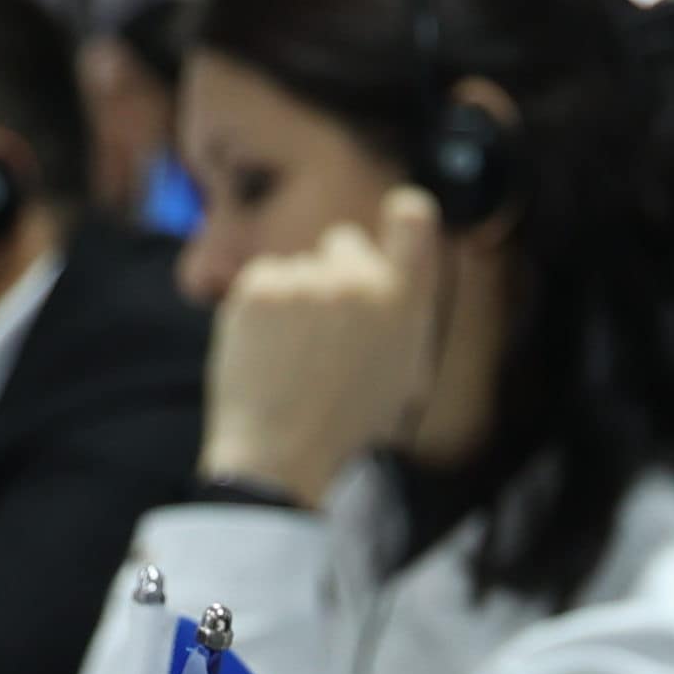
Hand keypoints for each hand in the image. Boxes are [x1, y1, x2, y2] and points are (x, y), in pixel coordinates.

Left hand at [199, 185, 447, 504]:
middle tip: (323, 328)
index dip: (405, 215)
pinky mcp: (260, 288)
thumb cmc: (347, 428)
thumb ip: (397, 314)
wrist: (285, 458)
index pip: (413, 219)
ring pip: (296, 269)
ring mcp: (308, 282)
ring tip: (291, 357)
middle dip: (334, 272)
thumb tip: (384, 277)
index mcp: (405, 303)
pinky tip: (265, 350)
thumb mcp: (401, 371)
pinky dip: (259, 307)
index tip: (399, 215)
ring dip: (292, 299)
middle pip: (343, 243)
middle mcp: (361, 281)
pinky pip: (262, 279)